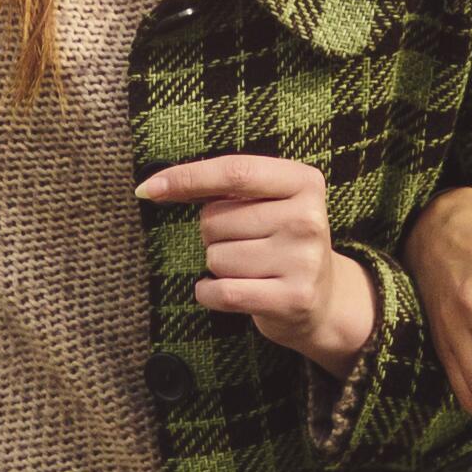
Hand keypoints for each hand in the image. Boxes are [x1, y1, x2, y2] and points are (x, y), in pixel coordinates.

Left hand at [137, 153, 372, 374]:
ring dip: (218, 266)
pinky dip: (209, 293)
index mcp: (304, 181)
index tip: (147, 187)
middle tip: (247, 244)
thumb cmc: (280, 241)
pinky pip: (222, 291)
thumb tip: (154, 186)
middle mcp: (308, 218)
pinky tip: (225, 291)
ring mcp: (304, 260)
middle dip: (213, 234)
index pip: (234, 171)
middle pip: (215, 219)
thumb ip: (225, 186)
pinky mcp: (293, 298)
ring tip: (250, 268)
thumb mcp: (270, 202)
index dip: (187, 177)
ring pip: (216, 257)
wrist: (323, 300)